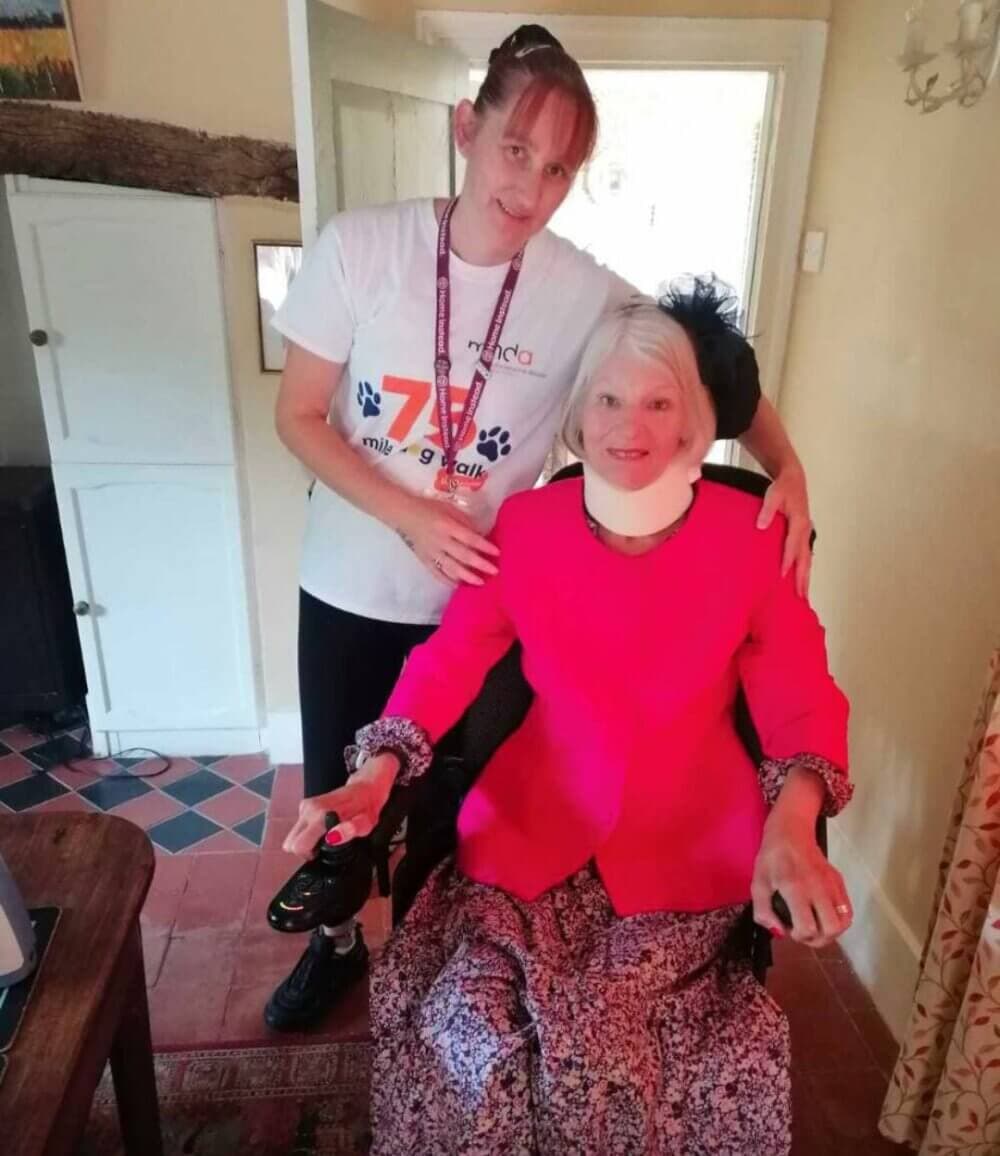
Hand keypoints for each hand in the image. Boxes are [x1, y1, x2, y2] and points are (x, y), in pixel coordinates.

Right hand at [283, 753, 399, 858]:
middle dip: (304, 850)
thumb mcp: (366, 824)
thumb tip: (334, 836)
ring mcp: (305, 806)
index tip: (321, 852)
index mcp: (321, 814)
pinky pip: (299, 828)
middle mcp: (309, 809)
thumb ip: (350, 831)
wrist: (364, 789)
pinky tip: (323, 828)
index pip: (297, 845)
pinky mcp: (305, 806)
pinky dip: (308, 833)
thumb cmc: (365, 807)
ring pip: (294, 836)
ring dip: (307, 840)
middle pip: (290, 842)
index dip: (308, 855)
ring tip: (326, 835)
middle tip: (323, 846)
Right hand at [396, 495, 499, 586]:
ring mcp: (431, 552)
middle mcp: (440, 541)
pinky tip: (458, 585)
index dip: (484, 546)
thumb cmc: (430, 508)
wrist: (404, 515)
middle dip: (480, 564)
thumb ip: (464, 522)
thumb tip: (480, 535)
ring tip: (480, 582)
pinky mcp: (424, 560)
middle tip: (494, 571)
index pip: (469, 538)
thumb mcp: (449, 509)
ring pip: (451, 567)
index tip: (497, 552)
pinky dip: (447, 580)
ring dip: (467, 576)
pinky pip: (437, 573)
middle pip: (463, 555)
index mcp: (447, 526)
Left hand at [751, 816, 851, 946]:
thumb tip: (779, 933)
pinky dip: (838, 921)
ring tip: (815, 927)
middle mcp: (818, 888)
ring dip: (830, 933)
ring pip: (844, 922)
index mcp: (795, 888)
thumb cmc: (772, 857)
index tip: (789, 928)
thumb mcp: (758, 883)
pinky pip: (847, 911)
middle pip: (831, 929)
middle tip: (803, 932)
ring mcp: (832, 884)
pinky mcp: (839, 881)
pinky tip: (823, 917)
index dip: (799, 936)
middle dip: (816, 939)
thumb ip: (763, 911)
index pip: (808, 927)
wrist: (791, 831)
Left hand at [756, 464, 812, 596]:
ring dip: (806, 577)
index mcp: (798, 522)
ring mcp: (805, 533)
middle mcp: (804, 530)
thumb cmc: (783, 486)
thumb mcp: (773, 494)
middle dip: (803, 578)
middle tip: (801, 597)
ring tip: (803, 595)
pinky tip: (799, 578)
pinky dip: (804, 567)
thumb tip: (761, 526)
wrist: (794, 477)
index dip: (787, 562)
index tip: (782, 577)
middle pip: (805, 558)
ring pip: (807, 559)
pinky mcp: (802, 534)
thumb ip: (767, 510)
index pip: (792, 546)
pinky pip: (804, 554)